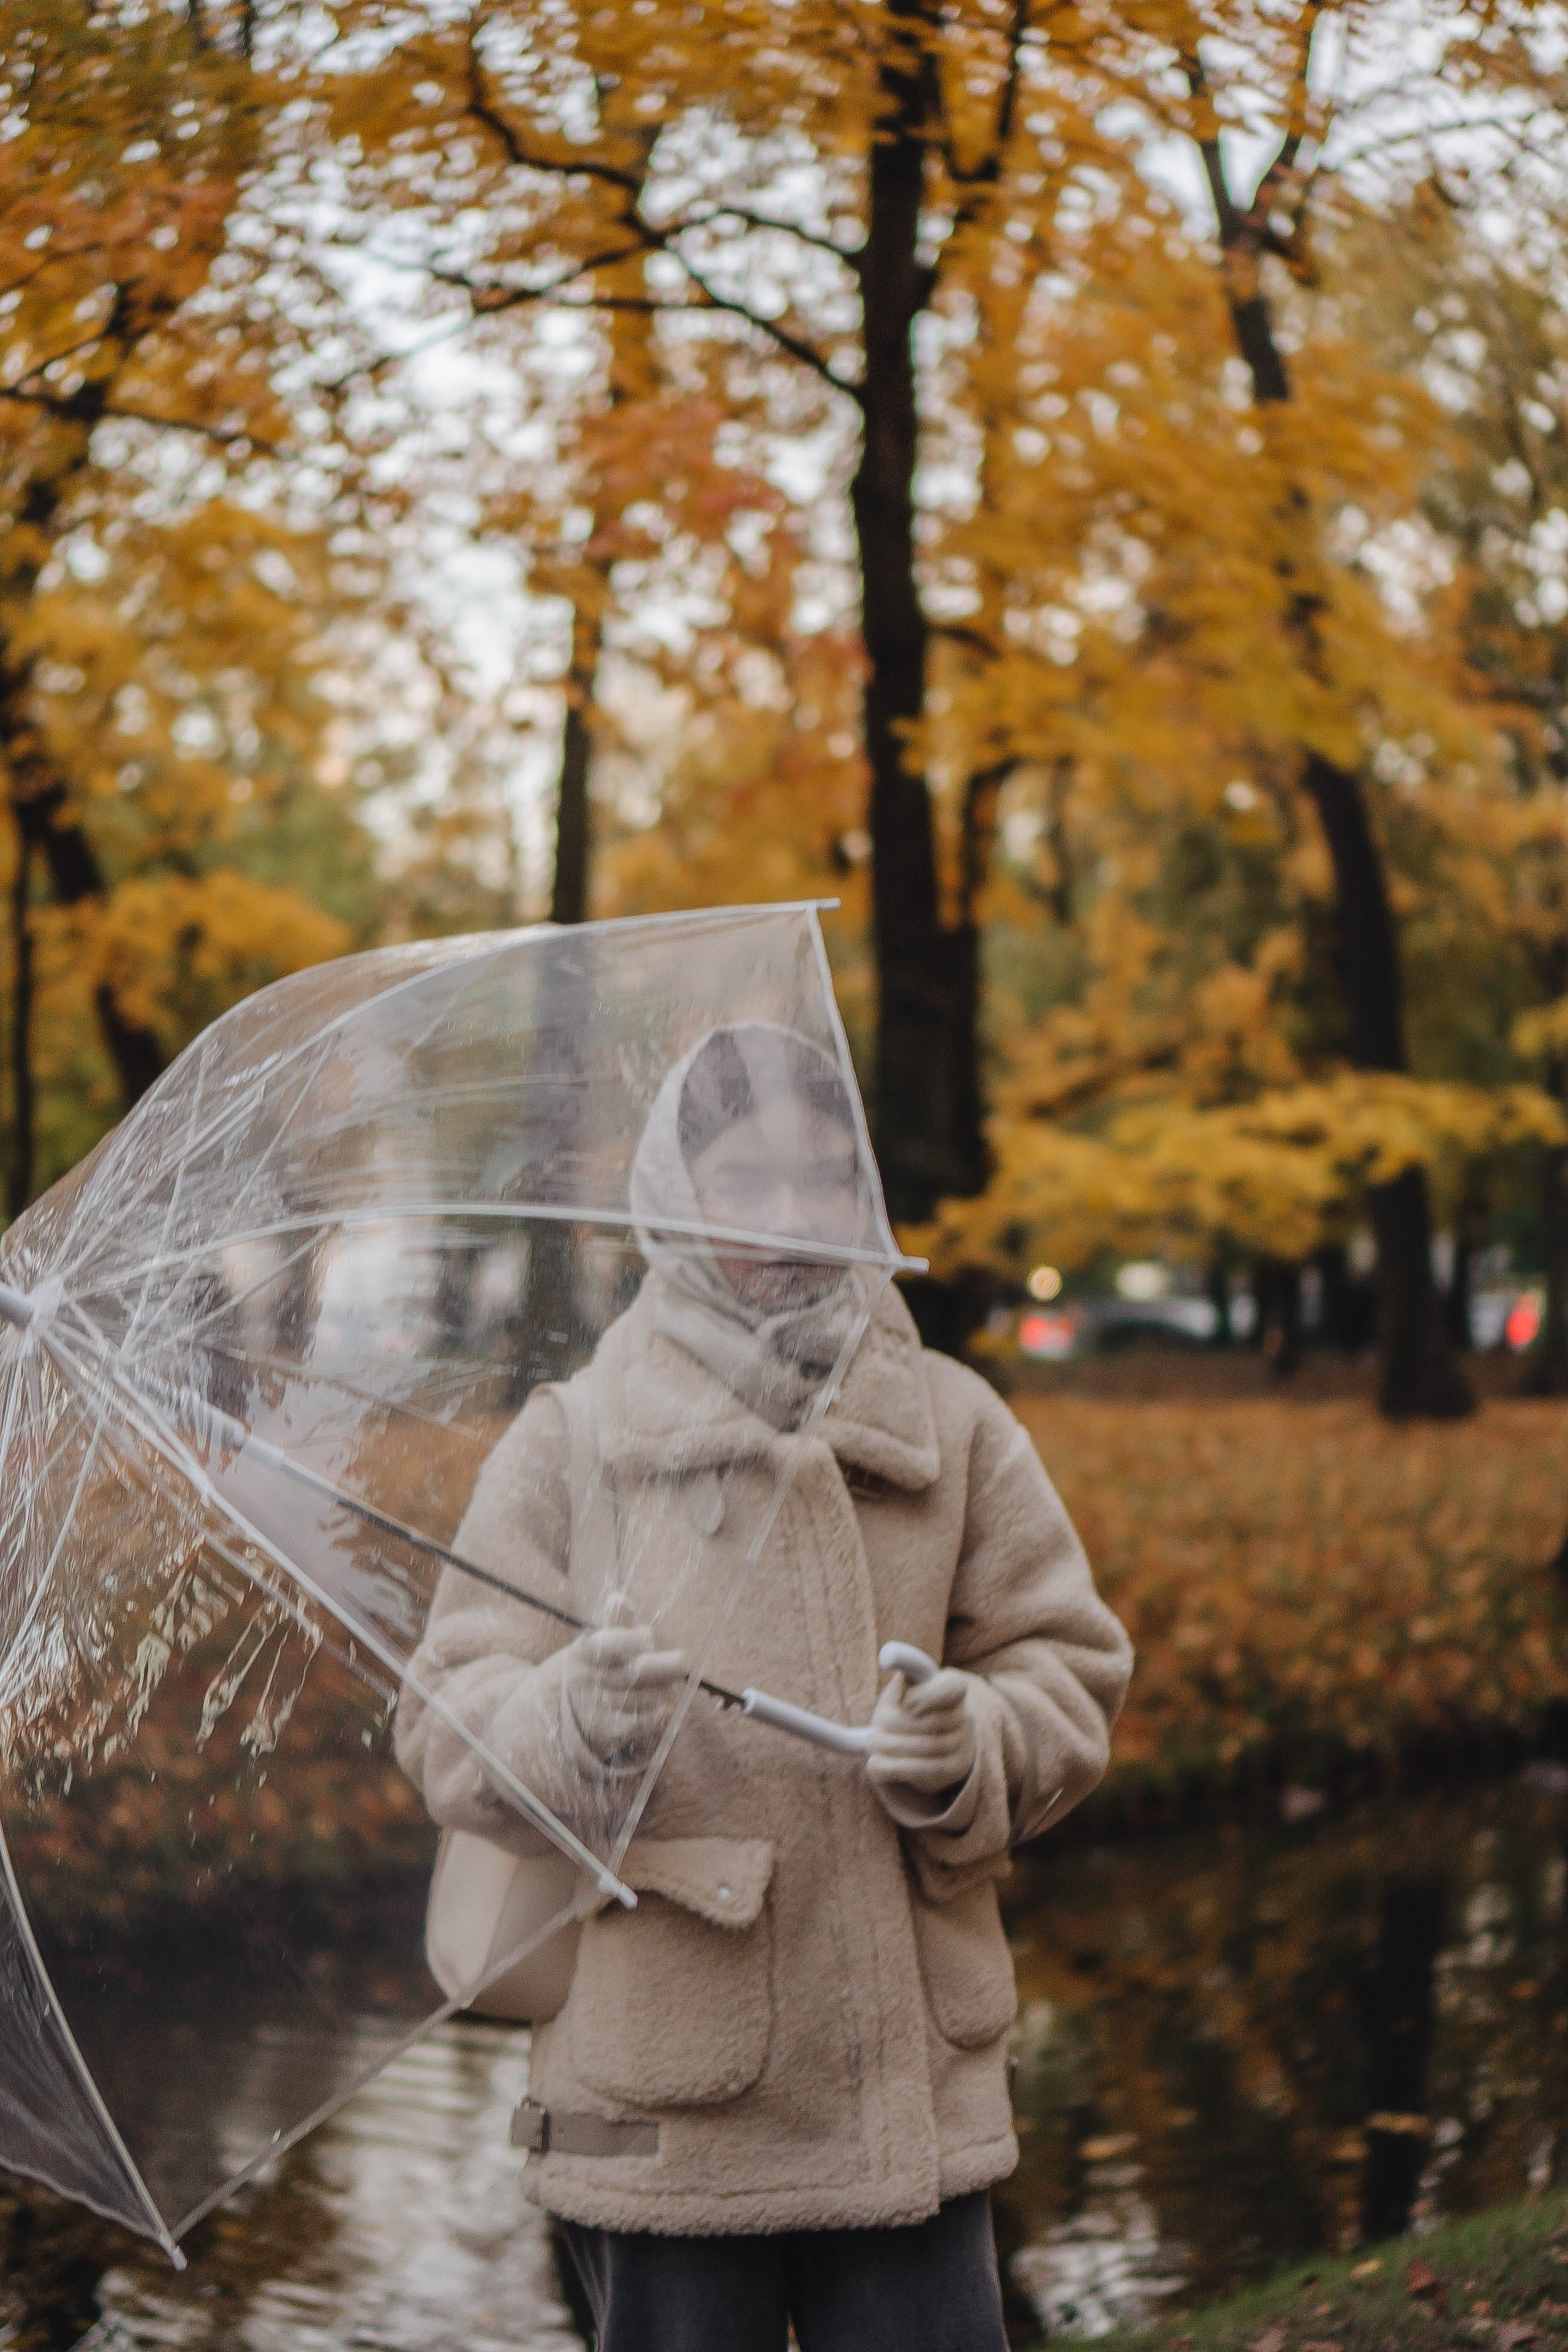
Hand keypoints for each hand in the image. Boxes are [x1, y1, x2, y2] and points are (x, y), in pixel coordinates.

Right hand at [561, 1597, 688, 1770]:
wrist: (563, 1713)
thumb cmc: (594, 1669)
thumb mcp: (598, 1643)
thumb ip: (616, 1623)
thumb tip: (620, 1599)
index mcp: (583, 1652)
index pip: (609, 1644)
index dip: (631, 1641)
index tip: (649, 1638)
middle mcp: (585, 1680)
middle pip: (633, 1673)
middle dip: (663, 1666)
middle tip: (682, 1660)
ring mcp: (594, 1707)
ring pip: (641, 1697)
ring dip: (661, 1691)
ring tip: (668, 1687)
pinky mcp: (604, 1731)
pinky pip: (637, 1724)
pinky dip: (654, 1717)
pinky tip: (663, 1709)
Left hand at [864, 1665, 976, 1800]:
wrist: (930, 1749)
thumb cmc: (907, 1712)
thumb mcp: (901, 1692)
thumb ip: (901, 1683)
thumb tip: (895, 1667)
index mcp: (950, 1686)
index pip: (951, 1687)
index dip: (929, 1695)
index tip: (907, 1702)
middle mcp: (962, 1715)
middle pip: (925, 1721)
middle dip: (893, 1724)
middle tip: (874, 1729)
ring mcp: (962, 1743)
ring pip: (924, 1746)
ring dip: (890, 1747)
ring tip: (871, 1743)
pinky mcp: (954, 1768)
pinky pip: (923, 1769)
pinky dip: (893, 1768)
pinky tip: (875, 1764)